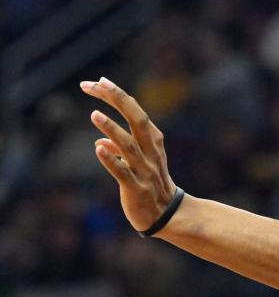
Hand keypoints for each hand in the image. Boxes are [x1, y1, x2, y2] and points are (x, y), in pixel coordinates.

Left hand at [81, 76, 177, 232]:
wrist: (165, 214)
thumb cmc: (150, 185)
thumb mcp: (136, 164)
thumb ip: (119, 151)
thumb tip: (99, 142)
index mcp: (153, 141)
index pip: (135, 111)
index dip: (117, 96)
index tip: (98, 81)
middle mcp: (151, 151)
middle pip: (137, 119)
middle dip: (119, 100)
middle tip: (99, 83)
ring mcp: (145, 169)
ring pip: (129, 145)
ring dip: (112, 129)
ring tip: (94, 114)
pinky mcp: (136, 187)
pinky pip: (122, 171)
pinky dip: (111, 159)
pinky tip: (98, 148)